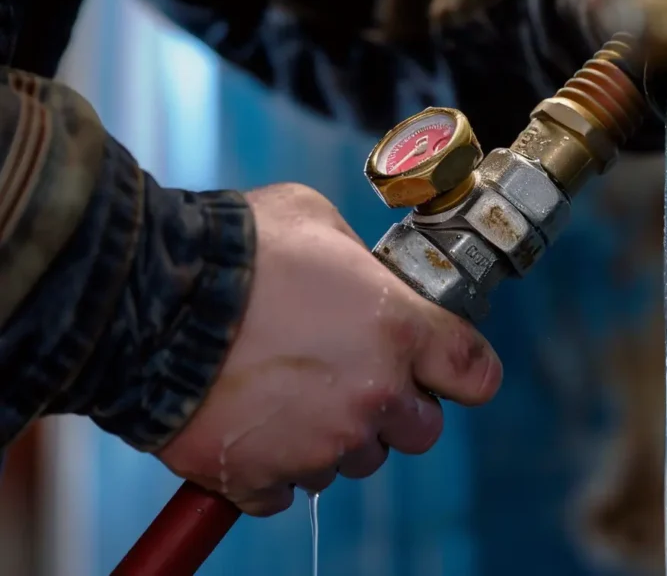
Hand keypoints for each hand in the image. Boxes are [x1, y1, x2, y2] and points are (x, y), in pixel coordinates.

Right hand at [156, 183, 501, 515]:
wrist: (147, 298)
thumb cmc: (235, 249)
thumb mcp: (316, 220)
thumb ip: (360, 259)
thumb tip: (365, 274)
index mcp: (399, 331)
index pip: (475, 373)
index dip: (464, 371)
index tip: (447, 366)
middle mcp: (371, 396)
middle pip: (421, 431)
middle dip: (397, 408)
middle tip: (356, 377)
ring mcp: (318, 443)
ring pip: (355, 461)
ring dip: (335, 435)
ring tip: (291, 393)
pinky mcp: (260, 476)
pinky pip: (288, 490)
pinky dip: (275, 467)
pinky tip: (254, 425)